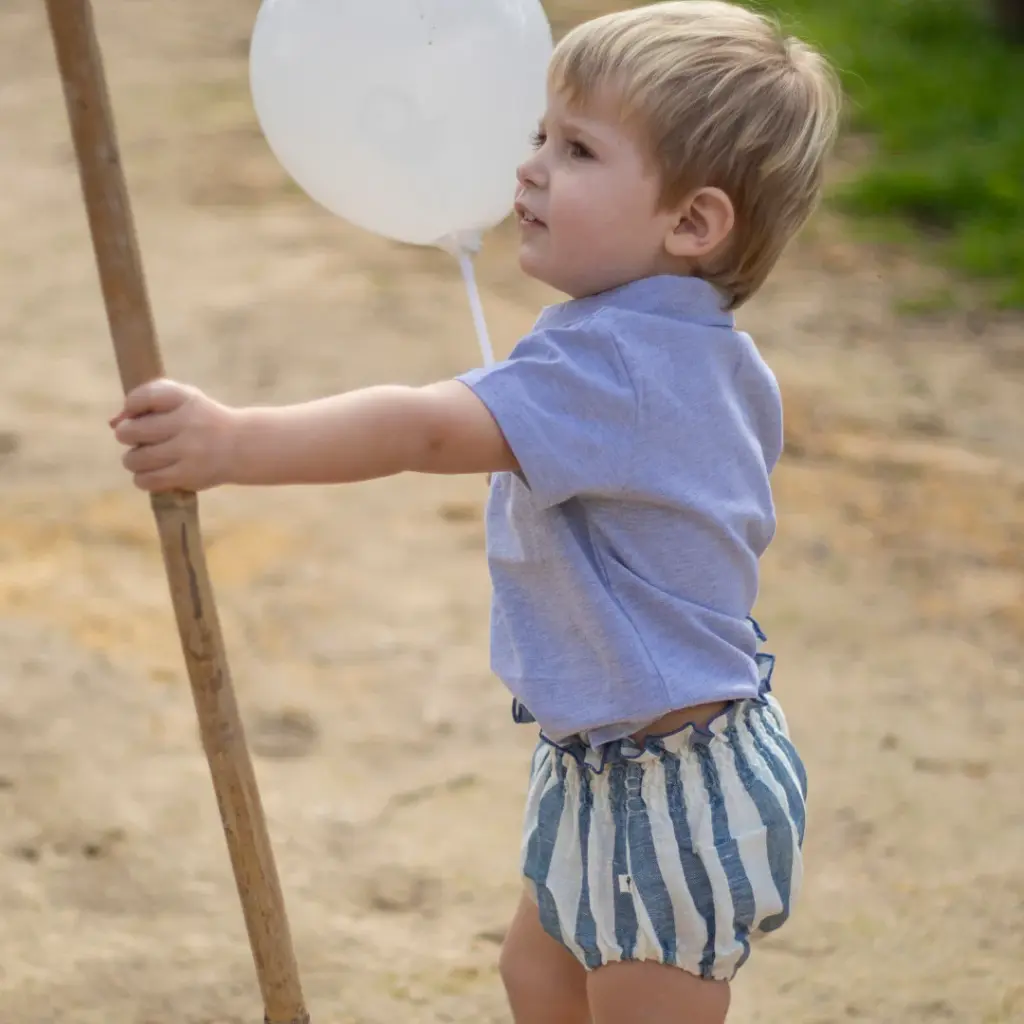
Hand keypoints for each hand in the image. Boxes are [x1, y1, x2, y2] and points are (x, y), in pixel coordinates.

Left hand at [110, 378, 237, 491]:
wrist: (241, 445)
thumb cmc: (201, 420)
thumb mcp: (181, 400)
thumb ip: (145, 402)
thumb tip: (112, 422)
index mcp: (185, 399)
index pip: (142, 397)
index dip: (130, 406)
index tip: (136, 413)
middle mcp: (187, 422)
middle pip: (131, 431)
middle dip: (127, 435)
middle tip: (139, 439)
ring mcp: (188, 450)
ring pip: (135, 459)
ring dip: (134, 459)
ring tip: (146, 458)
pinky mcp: (188, 475)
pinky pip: (147, 480)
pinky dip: (143, 478)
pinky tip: (153, 473)